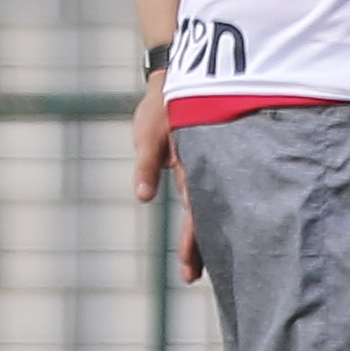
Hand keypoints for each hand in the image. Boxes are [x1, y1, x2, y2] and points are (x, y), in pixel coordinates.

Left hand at [131, 75, 201, 280]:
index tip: (190, 272)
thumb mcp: (150, 131)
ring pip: (205, 205)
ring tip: (197, 263)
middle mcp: (201, 171)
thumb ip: (147, 165)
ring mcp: (200, 166)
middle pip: (203, 216)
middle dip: (199, 247)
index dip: (192, 244)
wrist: (178, 72)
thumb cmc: (162, 102)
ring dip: (200, 233)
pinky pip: (201, 190)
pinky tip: (199, 225)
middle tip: (193, 278)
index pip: (194, 214)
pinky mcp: (193, 160)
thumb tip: (144, 198)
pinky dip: (201, 210)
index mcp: (192, 168)